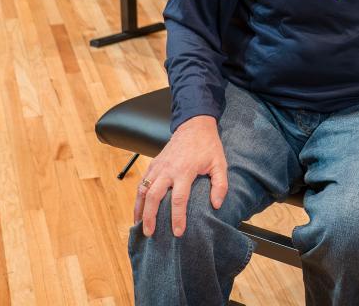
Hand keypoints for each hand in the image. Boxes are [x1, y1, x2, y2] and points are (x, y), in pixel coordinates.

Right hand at [135, 115, 227, 236]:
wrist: (194, 126)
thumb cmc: (208, 146)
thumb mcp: (220, 164)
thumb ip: (220, 185)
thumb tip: (216, 205)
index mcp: (185, 171)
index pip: (178, 199)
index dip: (177, 217)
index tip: (178, 232)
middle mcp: (168, 170)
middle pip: (154, 197)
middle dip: (150, 217)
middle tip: (150, 233)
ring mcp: (158, 167)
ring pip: (143, 191)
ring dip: (140, 209)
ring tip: (139, 226)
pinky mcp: (153, 164)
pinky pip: (142, 183)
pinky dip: (138, 198)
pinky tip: (138, 210)